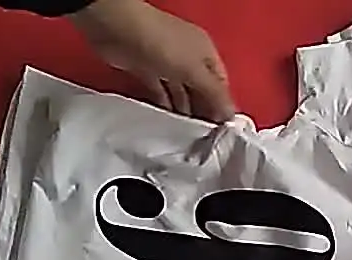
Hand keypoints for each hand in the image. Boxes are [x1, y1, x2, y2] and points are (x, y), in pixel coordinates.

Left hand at [70, 0, 236, 122]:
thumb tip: (232, 116)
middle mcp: (188, 58)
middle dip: (204, 110)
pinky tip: (169, 124)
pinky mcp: (146, 70)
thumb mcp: (195, 70)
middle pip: (201, 89)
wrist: (118, 28)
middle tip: (205, 139)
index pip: (221, 83)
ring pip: (180, 91)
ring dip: (184, 110)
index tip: (223, 131)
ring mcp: (166, 64)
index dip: (223, 105)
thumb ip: (214, 94)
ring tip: (188, 136)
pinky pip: (160, 91)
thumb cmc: (163, 45)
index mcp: (205, 53)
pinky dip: (165, 105)